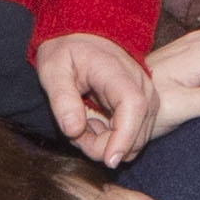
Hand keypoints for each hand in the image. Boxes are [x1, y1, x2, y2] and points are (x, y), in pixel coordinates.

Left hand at [31, 31, 157, 164]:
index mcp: (117, 72)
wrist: (82, 39)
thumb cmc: (66, 52)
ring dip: (107, 144)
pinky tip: (94, 126)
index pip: (133, 106)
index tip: (109, 160)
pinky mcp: (144, 107)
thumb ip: (62, 99)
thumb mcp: (53, 70)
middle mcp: (141, 84)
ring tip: (82, 125)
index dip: (124, 137)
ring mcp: (146, 96)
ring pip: (137, 138)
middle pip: (136, 130)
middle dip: (105, 146)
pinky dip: (113, 141)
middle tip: (75, 134)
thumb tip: (74, 130)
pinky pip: (134, 135)